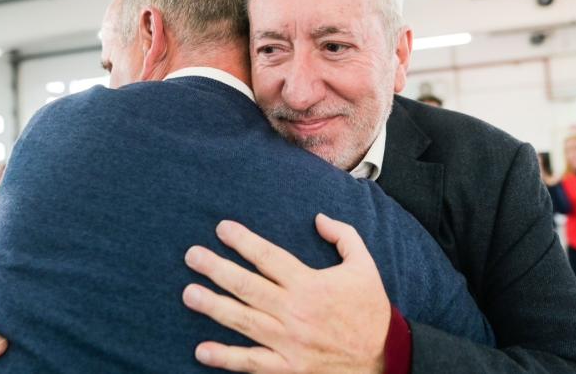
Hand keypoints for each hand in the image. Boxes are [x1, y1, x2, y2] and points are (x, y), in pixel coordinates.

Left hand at [183, 214, 389, 373]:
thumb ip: (343, 236)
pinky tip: (202, 350)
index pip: (268, 256)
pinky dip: (226, 358)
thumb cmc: (371, 310)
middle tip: (192, 256)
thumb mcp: (364, 265)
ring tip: (189, 294)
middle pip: (247, 286)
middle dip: (216, 269)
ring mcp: (288, 343)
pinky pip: (252, 363)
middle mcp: (294, 311)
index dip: (243, 240)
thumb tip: (318, 217)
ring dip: (213, 307)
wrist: (386, 358)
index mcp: (310, 284)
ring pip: (243, 321)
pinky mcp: (288, 369)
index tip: (222, 228)